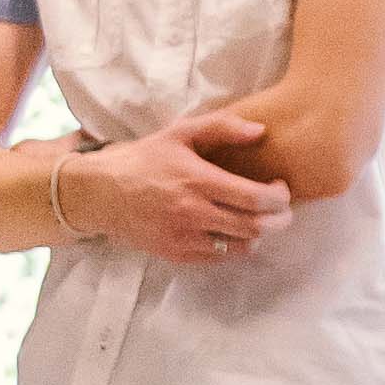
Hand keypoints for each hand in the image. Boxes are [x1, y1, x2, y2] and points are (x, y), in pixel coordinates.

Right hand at [72, 114, 287, 268]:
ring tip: (258, 220)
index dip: (279, 197)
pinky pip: (219, 257)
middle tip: (282, 210)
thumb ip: (221, 127)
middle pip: (255, 227)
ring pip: (241, 246)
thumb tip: (260, 131)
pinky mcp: (177, 254)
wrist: (101, 193)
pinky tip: (232, 231)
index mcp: (198, 180)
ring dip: (259, 235)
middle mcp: (194, 213)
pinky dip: (234, 247)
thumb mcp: (180, 132)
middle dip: (280, 220)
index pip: (255, 199)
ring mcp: (185, 238)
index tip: (281, 188)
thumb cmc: (144, 159)